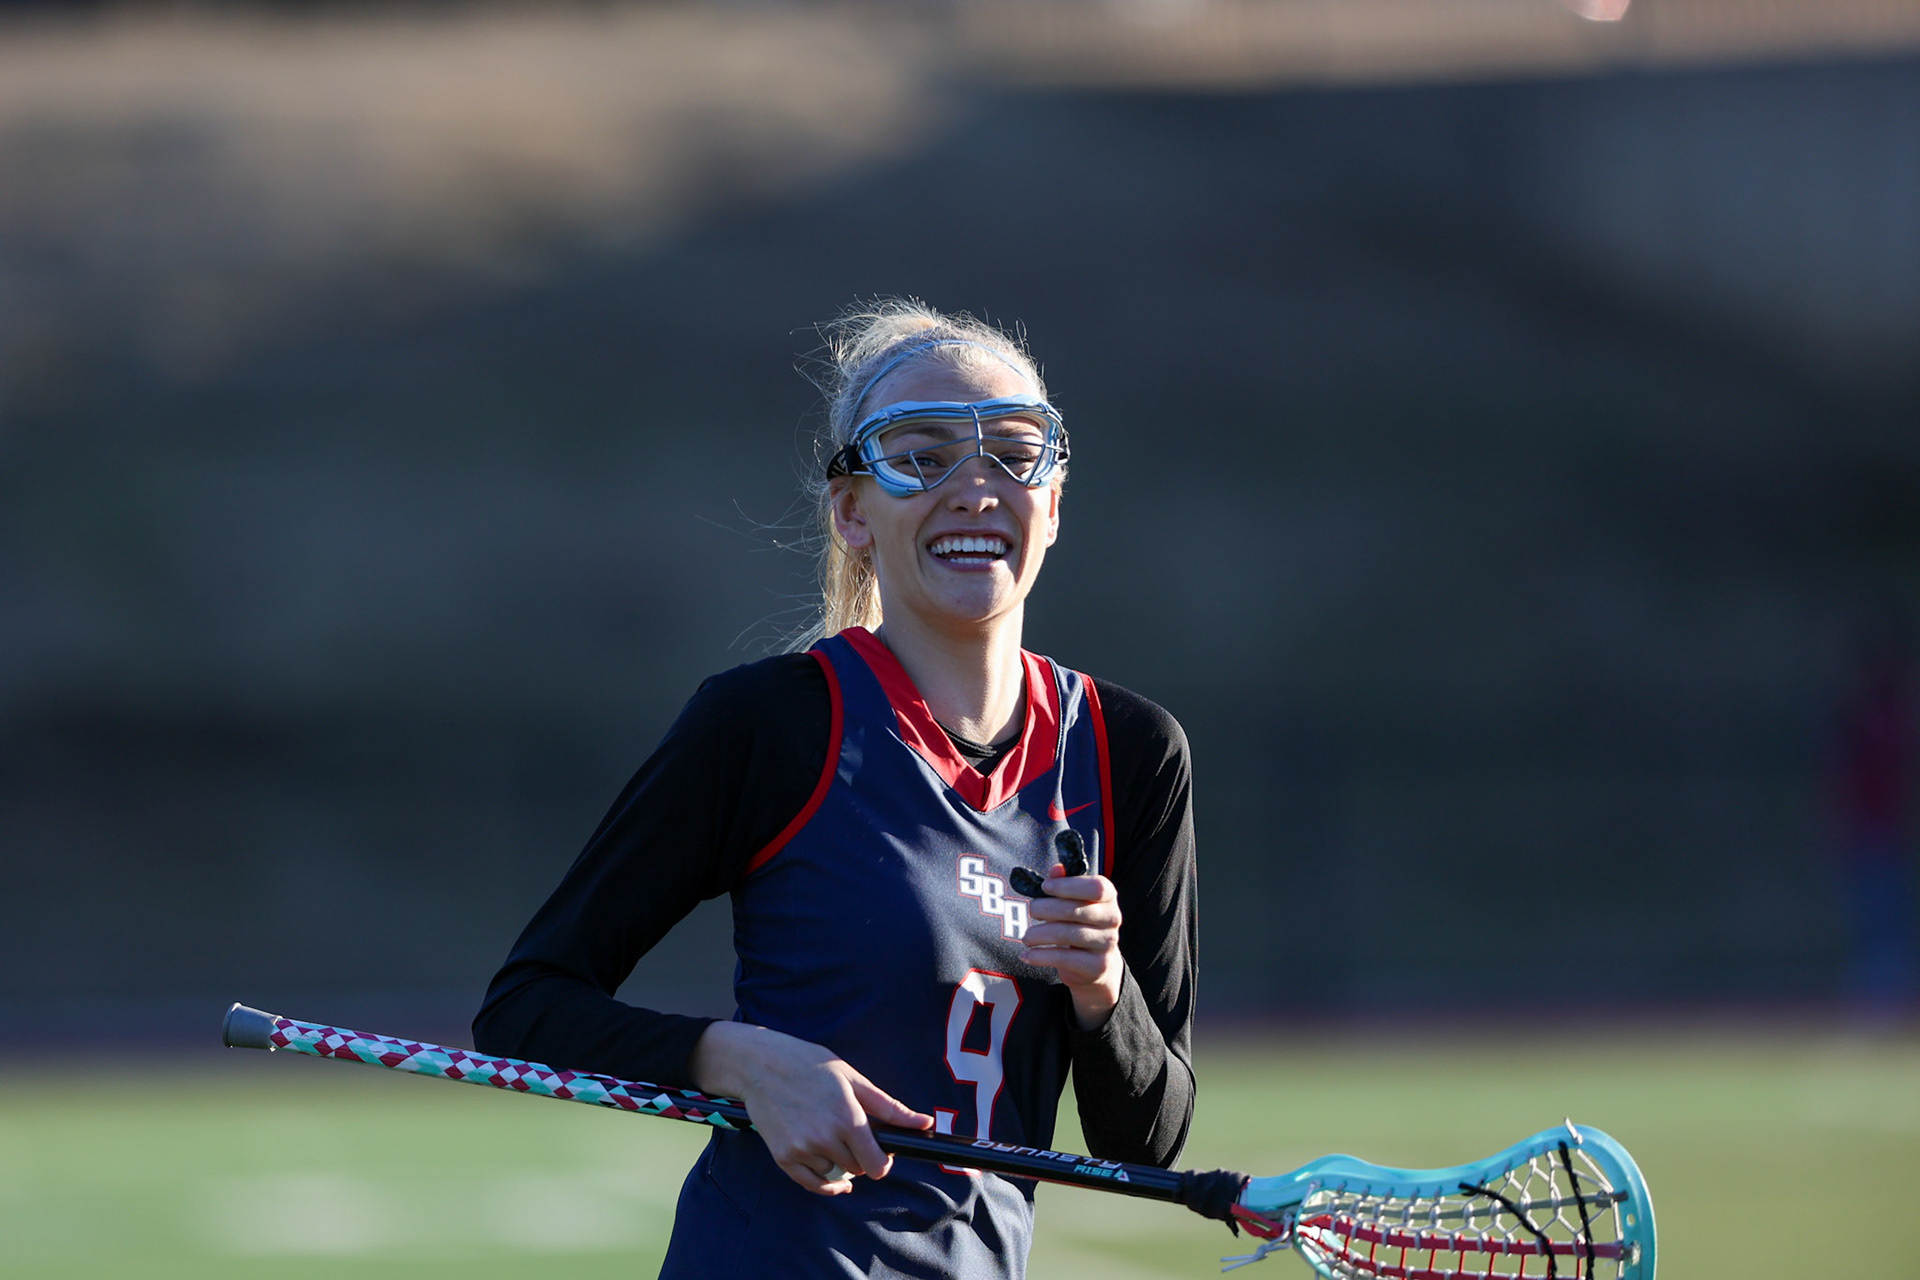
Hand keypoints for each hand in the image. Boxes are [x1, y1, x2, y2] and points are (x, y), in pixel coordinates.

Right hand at [688, 1022, 933, 1195]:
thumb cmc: (810, 1065)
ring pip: (835, 1175)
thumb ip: (889, 1107)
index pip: (877, 1165)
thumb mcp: (853, 1079)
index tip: (882, 1152)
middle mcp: (825, 1139)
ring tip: (831, 1136)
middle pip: (858, 1170)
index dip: (884, 1161)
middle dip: (862, 1157)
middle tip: (853, 1135)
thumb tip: (924, 1123)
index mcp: (847, 1118)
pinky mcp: (783, 1157)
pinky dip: (825, 1184)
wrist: (761, 1064)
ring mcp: (802, 1150)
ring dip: (839, 1163)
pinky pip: (811, 1184)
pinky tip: (832, 1178)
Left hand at [1020, 864, 1122, 1029]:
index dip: (1069, 885)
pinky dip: (1041, 956)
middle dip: (1048, 909)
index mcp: (1109, 897)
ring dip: (1040, 934)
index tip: (1045, 887)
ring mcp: (1107, 943)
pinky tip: (1027, 955)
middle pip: (1077, 910)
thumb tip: (1056, 869)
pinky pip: (1065, 959)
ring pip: (1069, 935)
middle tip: (1031, 911)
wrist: (1095, 965)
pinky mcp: (1097, 966)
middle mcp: (1113, 918)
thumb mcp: (1072, 902)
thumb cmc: (1079, 923)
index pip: (1097, 887)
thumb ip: (1064, 883)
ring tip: (1026, 936)